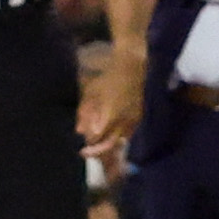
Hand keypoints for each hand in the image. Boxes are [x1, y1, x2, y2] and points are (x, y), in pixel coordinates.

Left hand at [79, 40, 140, 163]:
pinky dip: (118, 136)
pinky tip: (111, 132)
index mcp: (111, 116)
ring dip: (109, 144)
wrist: (132, 66)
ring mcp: (134, 119)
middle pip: (110, 145)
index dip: (89, 143)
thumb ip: (84, 114)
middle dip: (97, 152)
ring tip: (98, 143)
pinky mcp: (139, 116)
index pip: (97, 138)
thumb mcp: (92, 94)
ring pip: (121, 140)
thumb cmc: (109, 77)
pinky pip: (128, 133)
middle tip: (85, 152)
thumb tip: (79, 131)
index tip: (82, 147)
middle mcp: (124, 121)